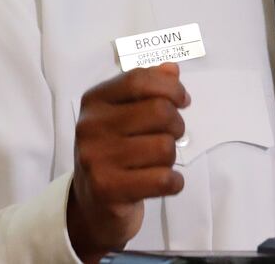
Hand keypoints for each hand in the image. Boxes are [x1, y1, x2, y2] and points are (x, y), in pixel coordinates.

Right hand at [66, 63, 189, 262]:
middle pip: (159, 112)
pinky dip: (174, 182)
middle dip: (176, 125)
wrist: (92, 206)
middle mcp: (91, 126)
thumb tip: (172, 68)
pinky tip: (164, 183)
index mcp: (94, 101)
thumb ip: (148, 89)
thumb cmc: (114, 153)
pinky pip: (163, 179)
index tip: (183, 100)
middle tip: (170, 137)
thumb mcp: (123, 116)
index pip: (139, 79)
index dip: (170, 87)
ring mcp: (97, 158)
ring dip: (172, 157)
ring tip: (158, 163)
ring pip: (165, 147)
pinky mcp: (108, 189)